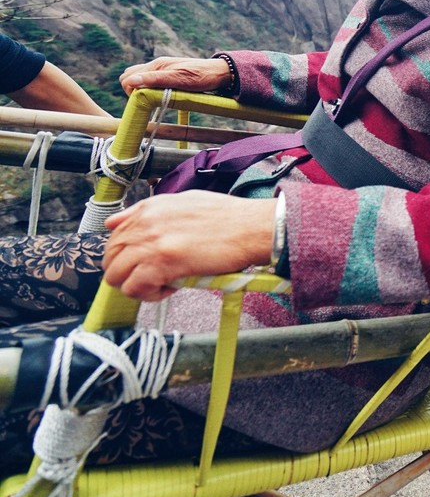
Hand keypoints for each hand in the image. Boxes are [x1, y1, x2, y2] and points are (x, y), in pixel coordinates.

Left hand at [104, 192, 274, 299]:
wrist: (251, 227)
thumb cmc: (228, 217)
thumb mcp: (184, 201)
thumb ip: (146, 211)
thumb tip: (115, 222)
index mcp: (149, 208)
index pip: (113, 236)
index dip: (126, 255)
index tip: (144, 262)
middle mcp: (145, 224)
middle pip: (110, 258)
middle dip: (126, 272)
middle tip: (152, 277)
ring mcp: (151, 243)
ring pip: (116, 276)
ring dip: (135, 285)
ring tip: (161, 285)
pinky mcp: (162, 264)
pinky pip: (135, 288)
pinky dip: (148, 294)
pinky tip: (169, 289)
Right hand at [121, 57, 230, 94]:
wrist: (220, 73)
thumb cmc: (202, 76)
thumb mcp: (179, 79)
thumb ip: (155, 80)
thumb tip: (131, 82)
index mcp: (156, 65)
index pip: (127, 78)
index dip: (131, 92)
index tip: (142, 102)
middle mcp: (157, 66)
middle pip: (130, 77)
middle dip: (133, 91)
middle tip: (147, 101)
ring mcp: (163, 70)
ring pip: (141, 80)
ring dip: (141, 90)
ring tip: (153, 100)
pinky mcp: (170, 76)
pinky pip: (152, 82)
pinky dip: (150, 90)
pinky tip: (160, 97)